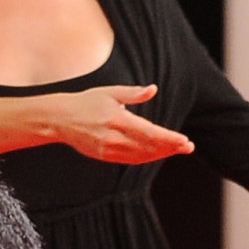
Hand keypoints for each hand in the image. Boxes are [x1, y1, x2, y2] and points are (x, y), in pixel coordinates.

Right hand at [54, 86, 193, 163]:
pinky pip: (130, 159)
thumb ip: (133, 94)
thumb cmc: (87, 102)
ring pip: (140, 155)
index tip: (184, 141)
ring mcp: (108, 149)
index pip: (149, 133)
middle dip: (170, 147)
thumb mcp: (110, 93)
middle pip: (148, 147)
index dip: (168, 139)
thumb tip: (153, 89)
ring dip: (160, 154)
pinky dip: (146, 157)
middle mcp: (113, 138)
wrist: (60, 119)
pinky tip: (157, 153)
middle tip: (188, 147)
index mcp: (117, 120)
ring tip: (177, 149)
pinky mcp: (104, 156)